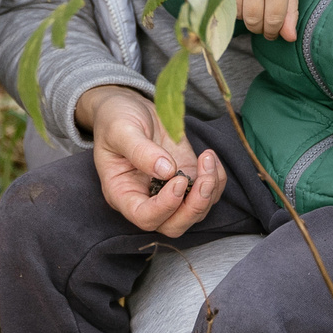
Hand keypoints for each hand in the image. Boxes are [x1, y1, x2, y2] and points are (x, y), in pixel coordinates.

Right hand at [76, 85, 225, 237]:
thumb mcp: (121, 129)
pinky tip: (210, 157)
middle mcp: (146, 199)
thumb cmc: (116, 118)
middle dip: (194, 208)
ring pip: (195, 212)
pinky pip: (207, 194)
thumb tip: (166, 170)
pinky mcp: (187, 178)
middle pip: (173, 225)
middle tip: (204, 179)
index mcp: (122, 193)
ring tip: (208, 159)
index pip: (144, 217)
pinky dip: (217, 180)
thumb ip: (140, 150)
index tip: (177, 180)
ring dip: (209, 192)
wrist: (129, 106)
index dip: (165, 207)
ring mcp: (169, 191)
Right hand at [232, 0, 298, 41]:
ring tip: (253, 5)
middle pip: (255, 21)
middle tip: (262, 23)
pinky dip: (235, 7)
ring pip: (240, 15)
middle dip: (260, 27)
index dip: (273, 32)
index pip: (274, 20)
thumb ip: (291, 9)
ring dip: (247, 16)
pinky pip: (228, 4)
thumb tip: (289, 37)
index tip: (272, 34)